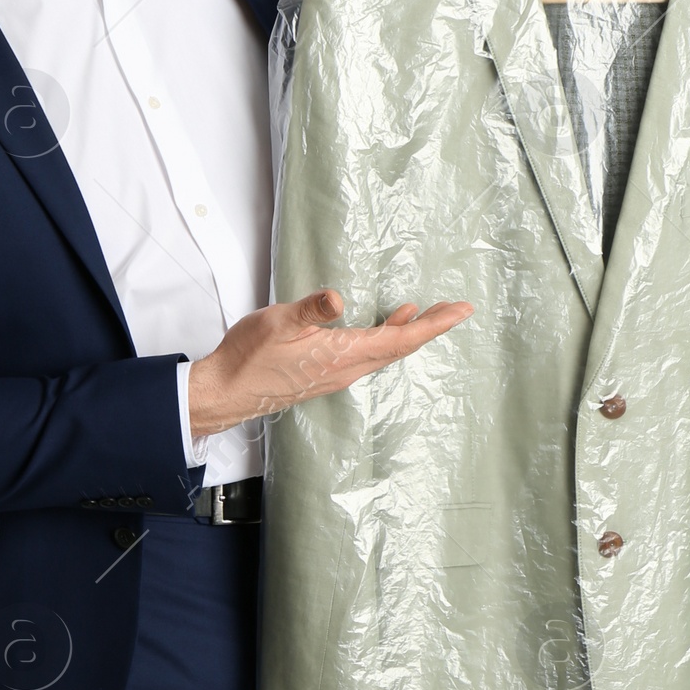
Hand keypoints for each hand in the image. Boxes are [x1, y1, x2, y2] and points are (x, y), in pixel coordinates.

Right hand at [187, 289, 473, 438]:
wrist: (228, 393)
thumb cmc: (250, 358)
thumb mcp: (278, 323)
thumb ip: (311, 310)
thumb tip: (337, 297)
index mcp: (343, 354)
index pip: (401, 339)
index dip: (434, 324)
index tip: (461, 311)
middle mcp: (347, 369)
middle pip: (401, 347)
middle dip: (431, 327)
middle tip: (456, 309)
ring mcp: (338, 375)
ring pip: (386, 353)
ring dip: (409, 333)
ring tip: (427, 314)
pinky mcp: (326, 375)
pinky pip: (369, 357)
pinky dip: (386, 339)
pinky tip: (383, 327)